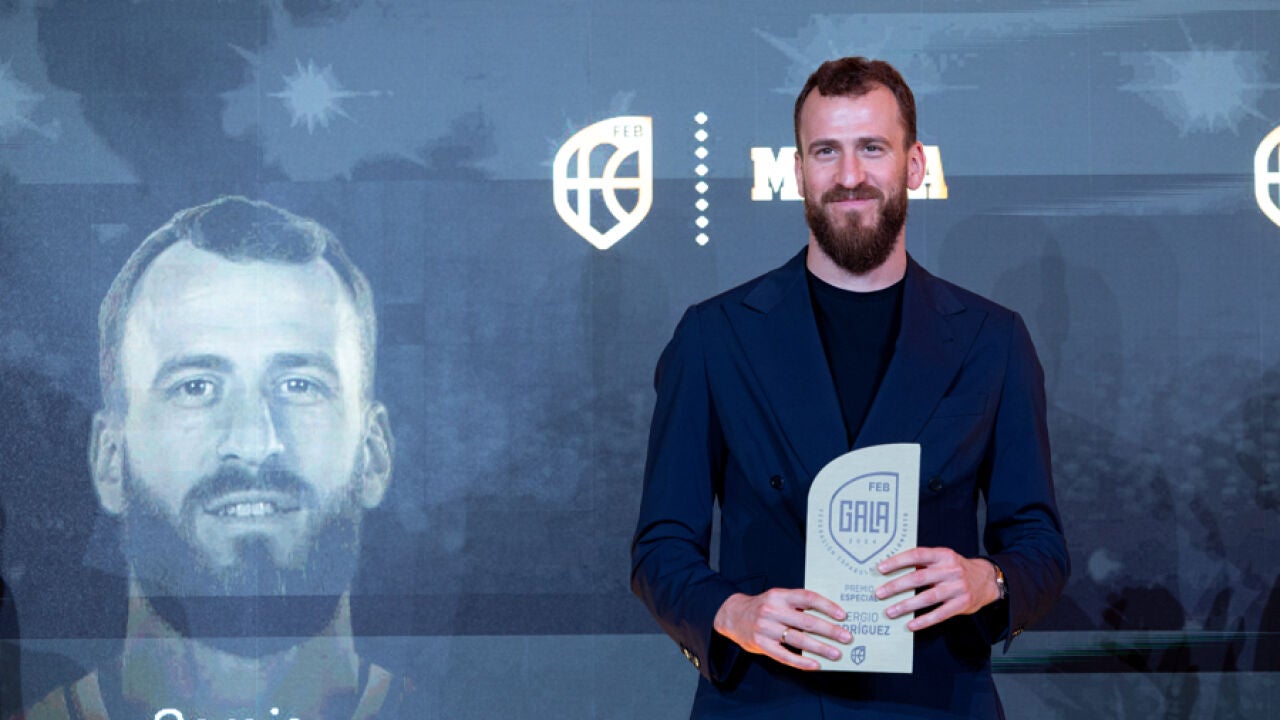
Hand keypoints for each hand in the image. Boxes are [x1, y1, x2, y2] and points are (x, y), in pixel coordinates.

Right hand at [712, 589, 851, 670]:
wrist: (732, 615)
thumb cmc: (762, 607)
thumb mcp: (777, 598)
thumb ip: (797, 604)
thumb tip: (828, 616)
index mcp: (780, 595)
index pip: (808, 598)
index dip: (827, 606)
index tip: (842, 615)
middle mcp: (772, 610)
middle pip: (806, 621)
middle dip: (830, 630)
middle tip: (846, 637)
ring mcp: (766, 628)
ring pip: (798, 640)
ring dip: (820, 648)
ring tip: (836, 653)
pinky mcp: (761, 644)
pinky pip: (785, 656)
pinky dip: (801, 662)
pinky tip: (815, 664)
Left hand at [874, 548, 999, 631]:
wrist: (986, 580)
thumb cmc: (956, 569)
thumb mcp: (942, 559)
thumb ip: (923, 563)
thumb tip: (893, 569)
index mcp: (943, 555)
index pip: (917, 555)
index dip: (897, 561)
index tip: (880, 569)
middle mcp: (951, 570)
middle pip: (919, 577)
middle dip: (896, 586)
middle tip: (879, 593)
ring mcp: (958, 588)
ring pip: (928, 597)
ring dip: (906, 605)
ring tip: (890, 611)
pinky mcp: (962, 604)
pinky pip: (940, 614)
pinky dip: (924, 620)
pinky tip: (911, 624)